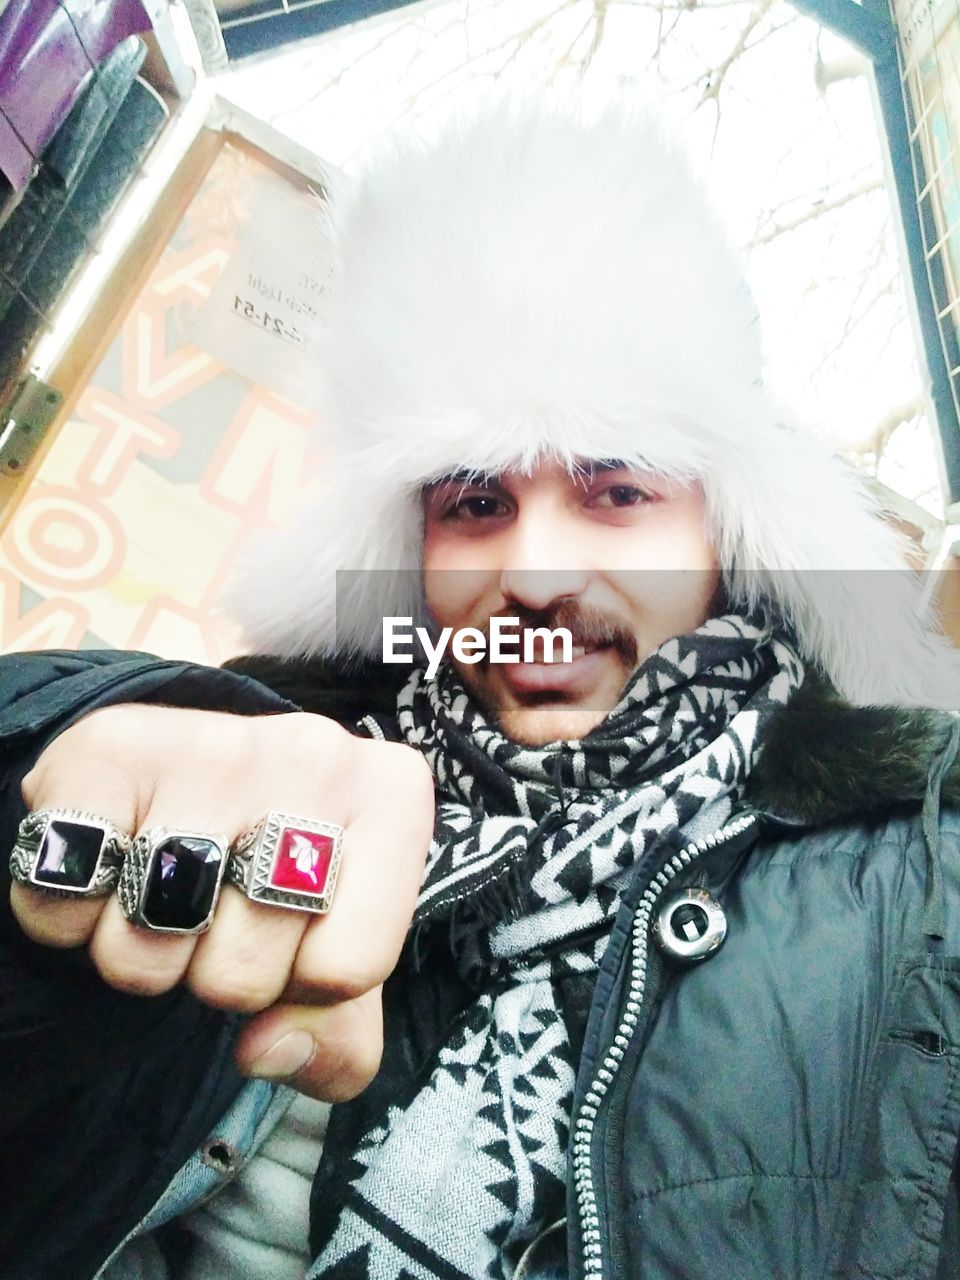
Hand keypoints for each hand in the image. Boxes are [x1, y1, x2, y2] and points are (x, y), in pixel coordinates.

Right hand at [10, 704, 433, 1099]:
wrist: (182, 768)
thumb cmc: (275, 865)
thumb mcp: (334, 945)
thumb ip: (339, 1038)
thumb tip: (268, 1052)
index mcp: (394, 796)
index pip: (345, 972)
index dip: (301, 987)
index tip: (290, 936)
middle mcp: (316, 754)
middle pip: (243, 970)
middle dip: (217, 971)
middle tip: (217, 912)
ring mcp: (213, 744)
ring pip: (151, 943)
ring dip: (140, 952)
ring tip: (163, 890)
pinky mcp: (110, 746)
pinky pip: (65, 900)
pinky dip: (69, 917)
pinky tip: (107, 868)